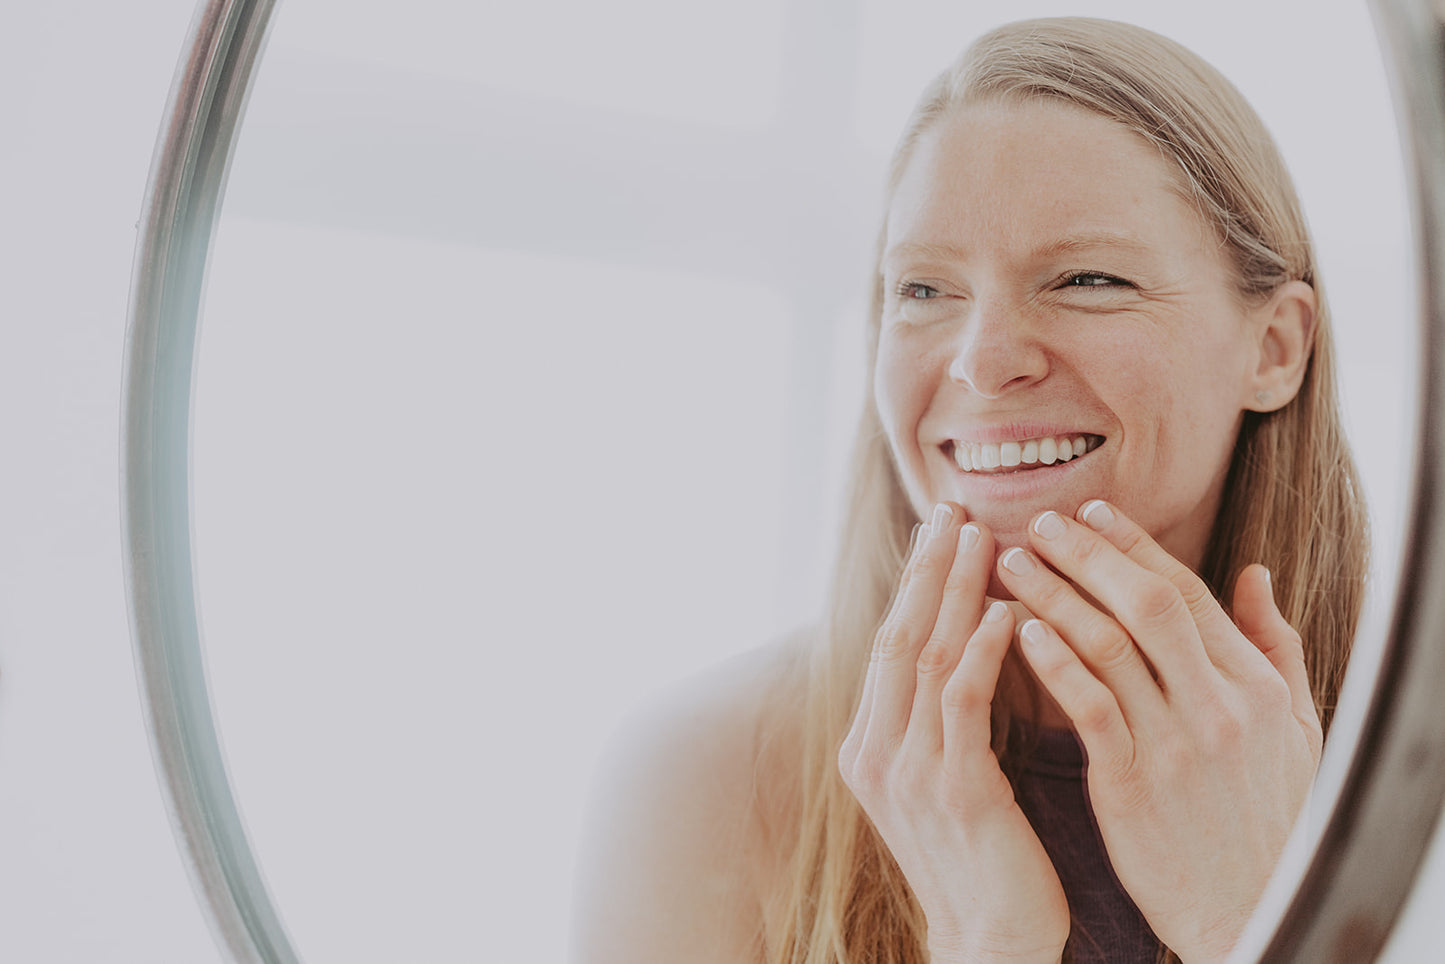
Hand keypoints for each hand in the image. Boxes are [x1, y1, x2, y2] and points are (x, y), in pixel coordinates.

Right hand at [838, 503, 1068, 963]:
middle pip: (896, 634)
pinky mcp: (952, 789)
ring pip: (925, 655)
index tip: (943, 526)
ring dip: (955, 591)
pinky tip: (1009, 611)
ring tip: (983, 537)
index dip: (916, 580)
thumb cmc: (986, 856)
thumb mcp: (946, 777)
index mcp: (869, 745)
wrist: (992, 940)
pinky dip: (981, 649)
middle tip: (954, 508)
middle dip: (927, 567)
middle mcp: (874, 751)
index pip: (889, 640)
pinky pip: (962, 702)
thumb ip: (943, 715)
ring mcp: (907, 771)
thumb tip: (969, 640)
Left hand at [997, 500, 1321, 963]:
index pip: (1187, 593)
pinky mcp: (1132, 783)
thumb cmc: (1266, 817)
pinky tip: (1019, 630)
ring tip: (1011, 564)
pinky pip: (1088, 706)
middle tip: (1040, 523)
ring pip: (1108, 645)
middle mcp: (1220, 706)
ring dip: (1054, 596)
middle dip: (1088, 555)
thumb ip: (1277, 647)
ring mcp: (1176, 744)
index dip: (1135, 546)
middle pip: (1146, 605)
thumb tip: (1255, 574)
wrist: (1246, 909)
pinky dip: (1053, 661)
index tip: (1091, 513)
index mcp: (1257, 686)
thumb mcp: (1296, 729)